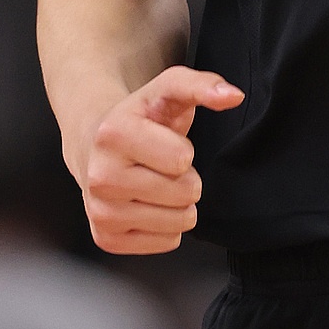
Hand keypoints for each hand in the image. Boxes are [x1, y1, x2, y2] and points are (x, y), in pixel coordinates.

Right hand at [81, 65, 243, 254]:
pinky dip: (167, 226)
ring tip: (158, 182)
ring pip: (177, 222)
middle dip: (186, 178)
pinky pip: (165, 243)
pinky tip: (149, 203)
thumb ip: (202, 85)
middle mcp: (100, 176)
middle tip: (164, 165)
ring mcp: (100, 212)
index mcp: (114, 134)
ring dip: (179, 204)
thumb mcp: (168, 90)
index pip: (181, 160)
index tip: (167, 142)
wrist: (94, 144)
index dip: (184, 151)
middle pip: (184, 193)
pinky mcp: (106, 239)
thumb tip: (233, 95)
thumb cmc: (141, 116)